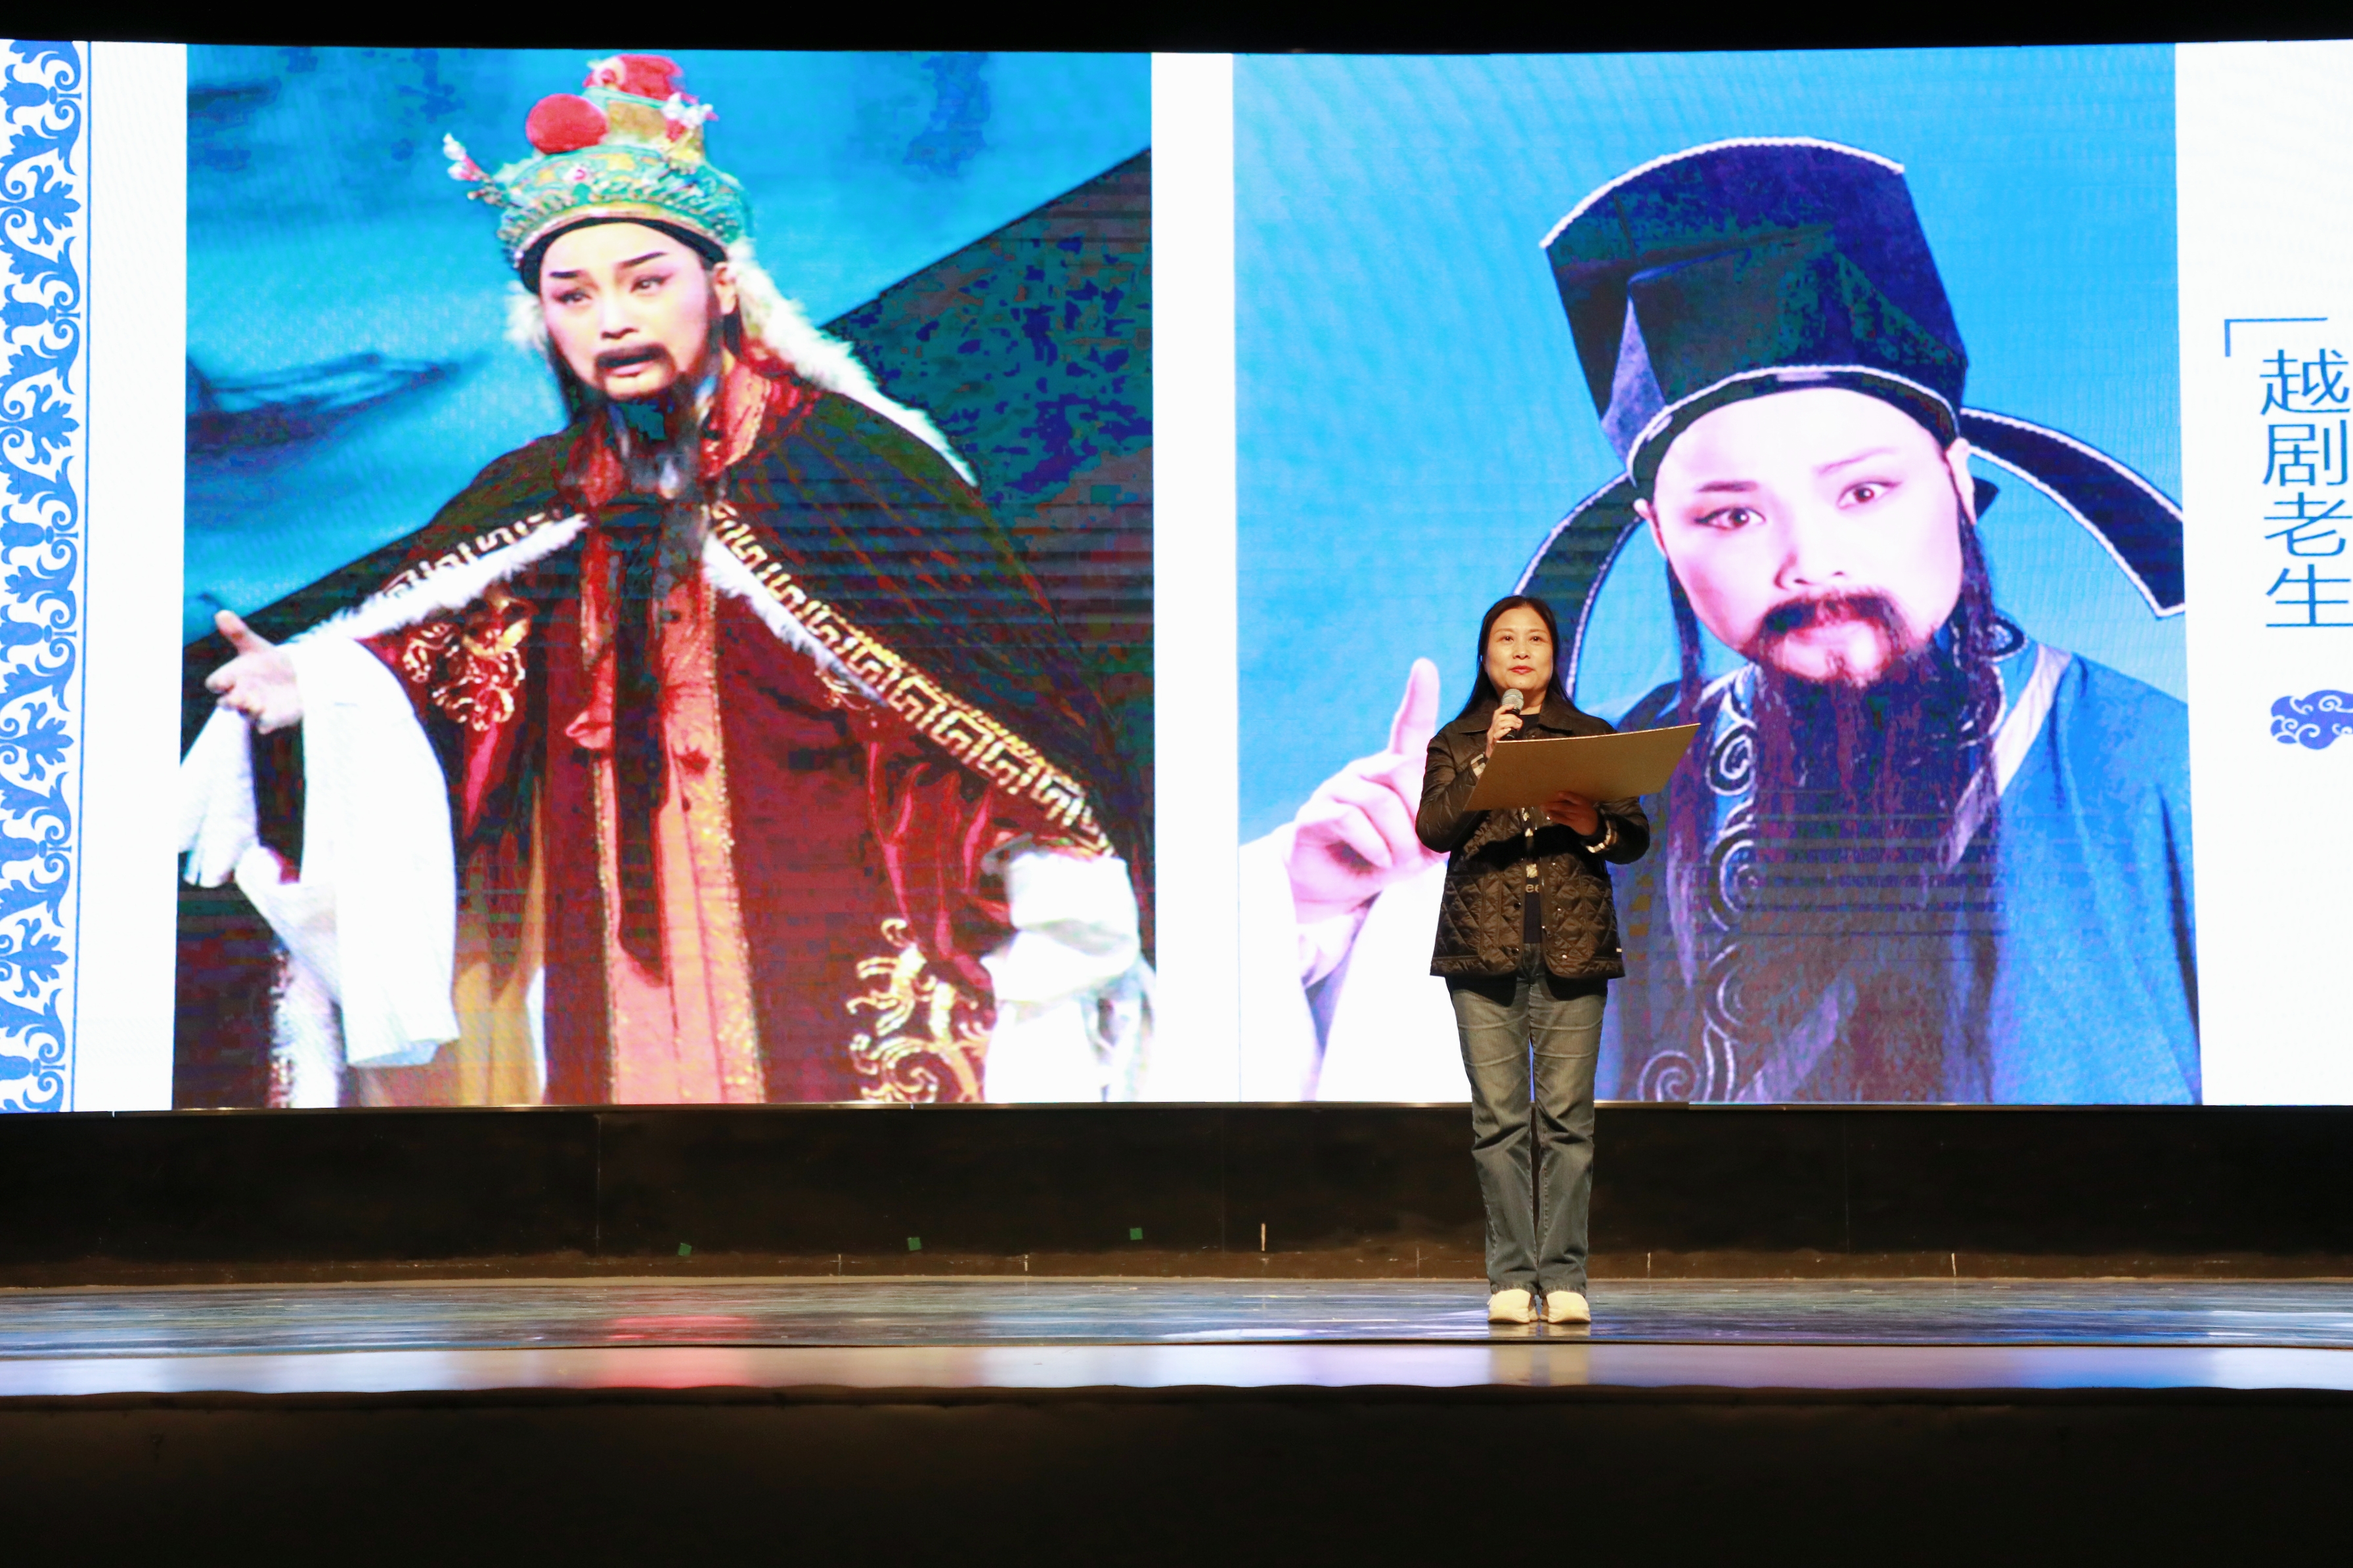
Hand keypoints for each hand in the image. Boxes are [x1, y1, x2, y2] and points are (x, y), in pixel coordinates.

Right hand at [204, 610, 302, 732]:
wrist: (295, 678)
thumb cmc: (267, 663)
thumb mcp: (255, 647)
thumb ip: (238, 633)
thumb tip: (221, 613)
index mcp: (232, 678)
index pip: (216, 683)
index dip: (218, 683)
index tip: (223, 681)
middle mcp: (240, 696)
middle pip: (226, 703)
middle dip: (231, 701)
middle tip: (239, 697)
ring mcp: (255, 709)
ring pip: (246, 714)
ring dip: (249, 710)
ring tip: (256, 704)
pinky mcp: (271, 718)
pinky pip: (265, 725)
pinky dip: (265, 724)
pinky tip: (267, 725)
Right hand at [1284, 658, 1445, 926]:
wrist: (1335, 886)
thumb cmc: (1382, 858)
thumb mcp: (1421, 845)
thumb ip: (1439, 828)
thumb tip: (1454, 822)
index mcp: (1391, 771)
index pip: (1407, 727)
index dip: (1418, 697)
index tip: (1425, 667)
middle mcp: (1363, 772)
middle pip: (1401, 772)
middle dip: (1419, 815)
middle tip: (1421, 849)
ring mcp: (1336, 791)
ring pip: (1379, 801)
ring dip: (1399, 839)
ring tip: (1398, 861)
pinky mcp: (1315, 815)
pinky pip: (1351, 820)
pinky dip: (1375, 846)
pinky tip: (1380, 860)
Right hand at [1483, 701, 1524, 758]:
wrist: (1492, 758)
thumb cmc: (1500, 745)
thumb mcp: (1504, 734)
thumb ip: (1509, 727)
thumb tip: (1519, 723)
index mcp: (1494, 726)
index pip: (1497, 713)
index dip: (1504, 707)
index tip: (1513, 705)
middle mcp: (1492, 729)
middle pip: (1500, 717)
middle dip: (1511, 717)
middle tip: (1519, 722)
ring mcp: (1491, 735)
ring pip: (1499, 724)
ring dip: (1510, 723)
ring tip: (1517, 726)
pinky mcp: (1493, 742)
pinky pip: (1497, 735)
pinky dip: (1503, 731)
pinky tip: (1509, 730)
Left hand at [1543, 790, 1600, 836]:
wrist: (1595, 825)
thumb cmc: (1585, 810)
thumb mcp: (1583, 803)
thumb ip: (1573, 800)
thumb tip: (1557, 795)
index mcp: (1582, 801)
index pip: (1574, 798)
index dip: (1567, 796)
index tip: (1558, 793)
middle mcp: (1580, 809)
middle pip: (1565, 807)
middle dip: (1553, 805)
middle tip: (1542, 804)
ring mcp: (1577, 817)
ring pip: (1563, 813)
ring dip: (1552, 811)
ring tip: (1543, 808)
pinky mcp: (1574, 824)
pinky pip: (1563, 820)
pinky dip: (1556, 818)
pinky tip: (1549, 816)